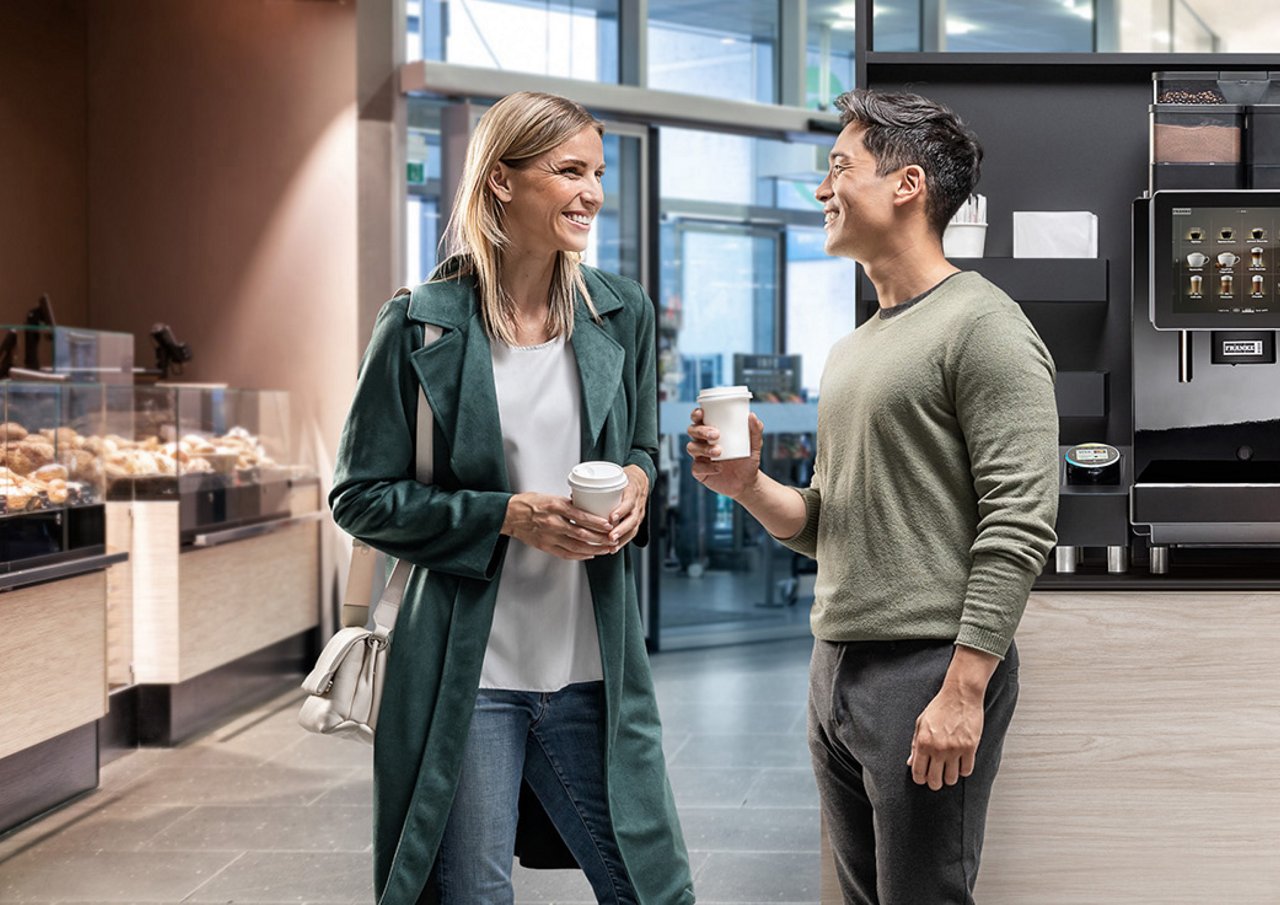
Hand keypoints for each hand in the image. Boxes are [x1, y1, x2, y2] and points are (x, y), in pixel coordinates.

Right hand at [501, 492, 613, 560]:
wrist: (509, 515)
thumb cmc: (528, 503)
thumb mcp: (550, 497)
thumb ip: (567, 504)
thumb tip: (585, 507)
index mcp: (555, 507)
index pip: (581, 516)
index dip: (597, 522)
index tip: (608, 525)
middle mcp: (553, 523)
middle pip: (582, 534)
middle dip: (600, 538)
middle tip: (612, 539)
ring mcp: (549, 536)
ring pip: (576, 546)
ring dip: (594, 549)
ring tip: (606, 549)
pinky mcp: (545, 546)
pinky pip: (566, 554)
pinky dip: (580, 555)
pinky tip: (589, 555)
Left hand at [605, 465, 649, 550]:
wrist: (640, 480)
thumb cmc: (625, 479)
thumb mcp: (615, 478)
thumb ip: (598, 487)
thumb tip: (574, 497)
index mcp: (632, 491)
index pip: (629, 501)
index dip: (621, 510)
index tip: (611, 517)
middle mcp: (638, 504)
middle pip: (633, 519)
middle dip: (621, 530)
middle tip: (610, 537)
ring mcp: (639, 513)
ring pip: (634, 528)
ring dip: (622, 539)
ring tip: (611, 546)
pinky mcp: (637, 520)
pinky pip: (632, 533)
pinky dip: (623, 541)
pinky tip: (614, 548)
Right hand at [686, 409, 764, 500]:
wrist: (747, 482)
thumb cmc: (748, 459)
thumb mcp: (754, 445)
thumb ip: (755, 430)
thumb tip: (752, 415)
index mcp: (712, 431)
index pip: (699, 419)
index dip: (696, 414)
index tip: (701, 413)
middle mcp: (703, 442)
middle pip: (692, 431)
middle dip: (701, 431)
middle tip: (716, 435)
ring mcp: (700, 457)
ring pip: (692, 447)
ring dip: (704, 448)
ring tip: (719, 452)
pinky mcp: (700, 472)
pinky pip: (697, 467)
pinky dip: (707, 467)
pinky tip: (718, 468)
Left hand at [907, 670, 989, 790]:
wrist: (960, 695)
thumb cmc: (940, 707)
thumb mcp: (921, 723)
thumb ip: (914, 744)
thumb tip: (910, 762)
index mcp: (923, 742)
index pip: (918, 773)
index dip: (920, 779)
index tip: (923, 778)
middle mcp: (937, 748)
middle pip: (934, 781)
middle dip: (934, 783)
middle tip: (937, 778)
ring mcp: (954, 749)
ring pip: (951, 779)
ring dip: (950, 777)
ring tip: (949, 770)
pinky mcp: (970, 748)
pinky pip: (966, 771)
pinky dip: (963, 770)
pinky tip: (961, 763)